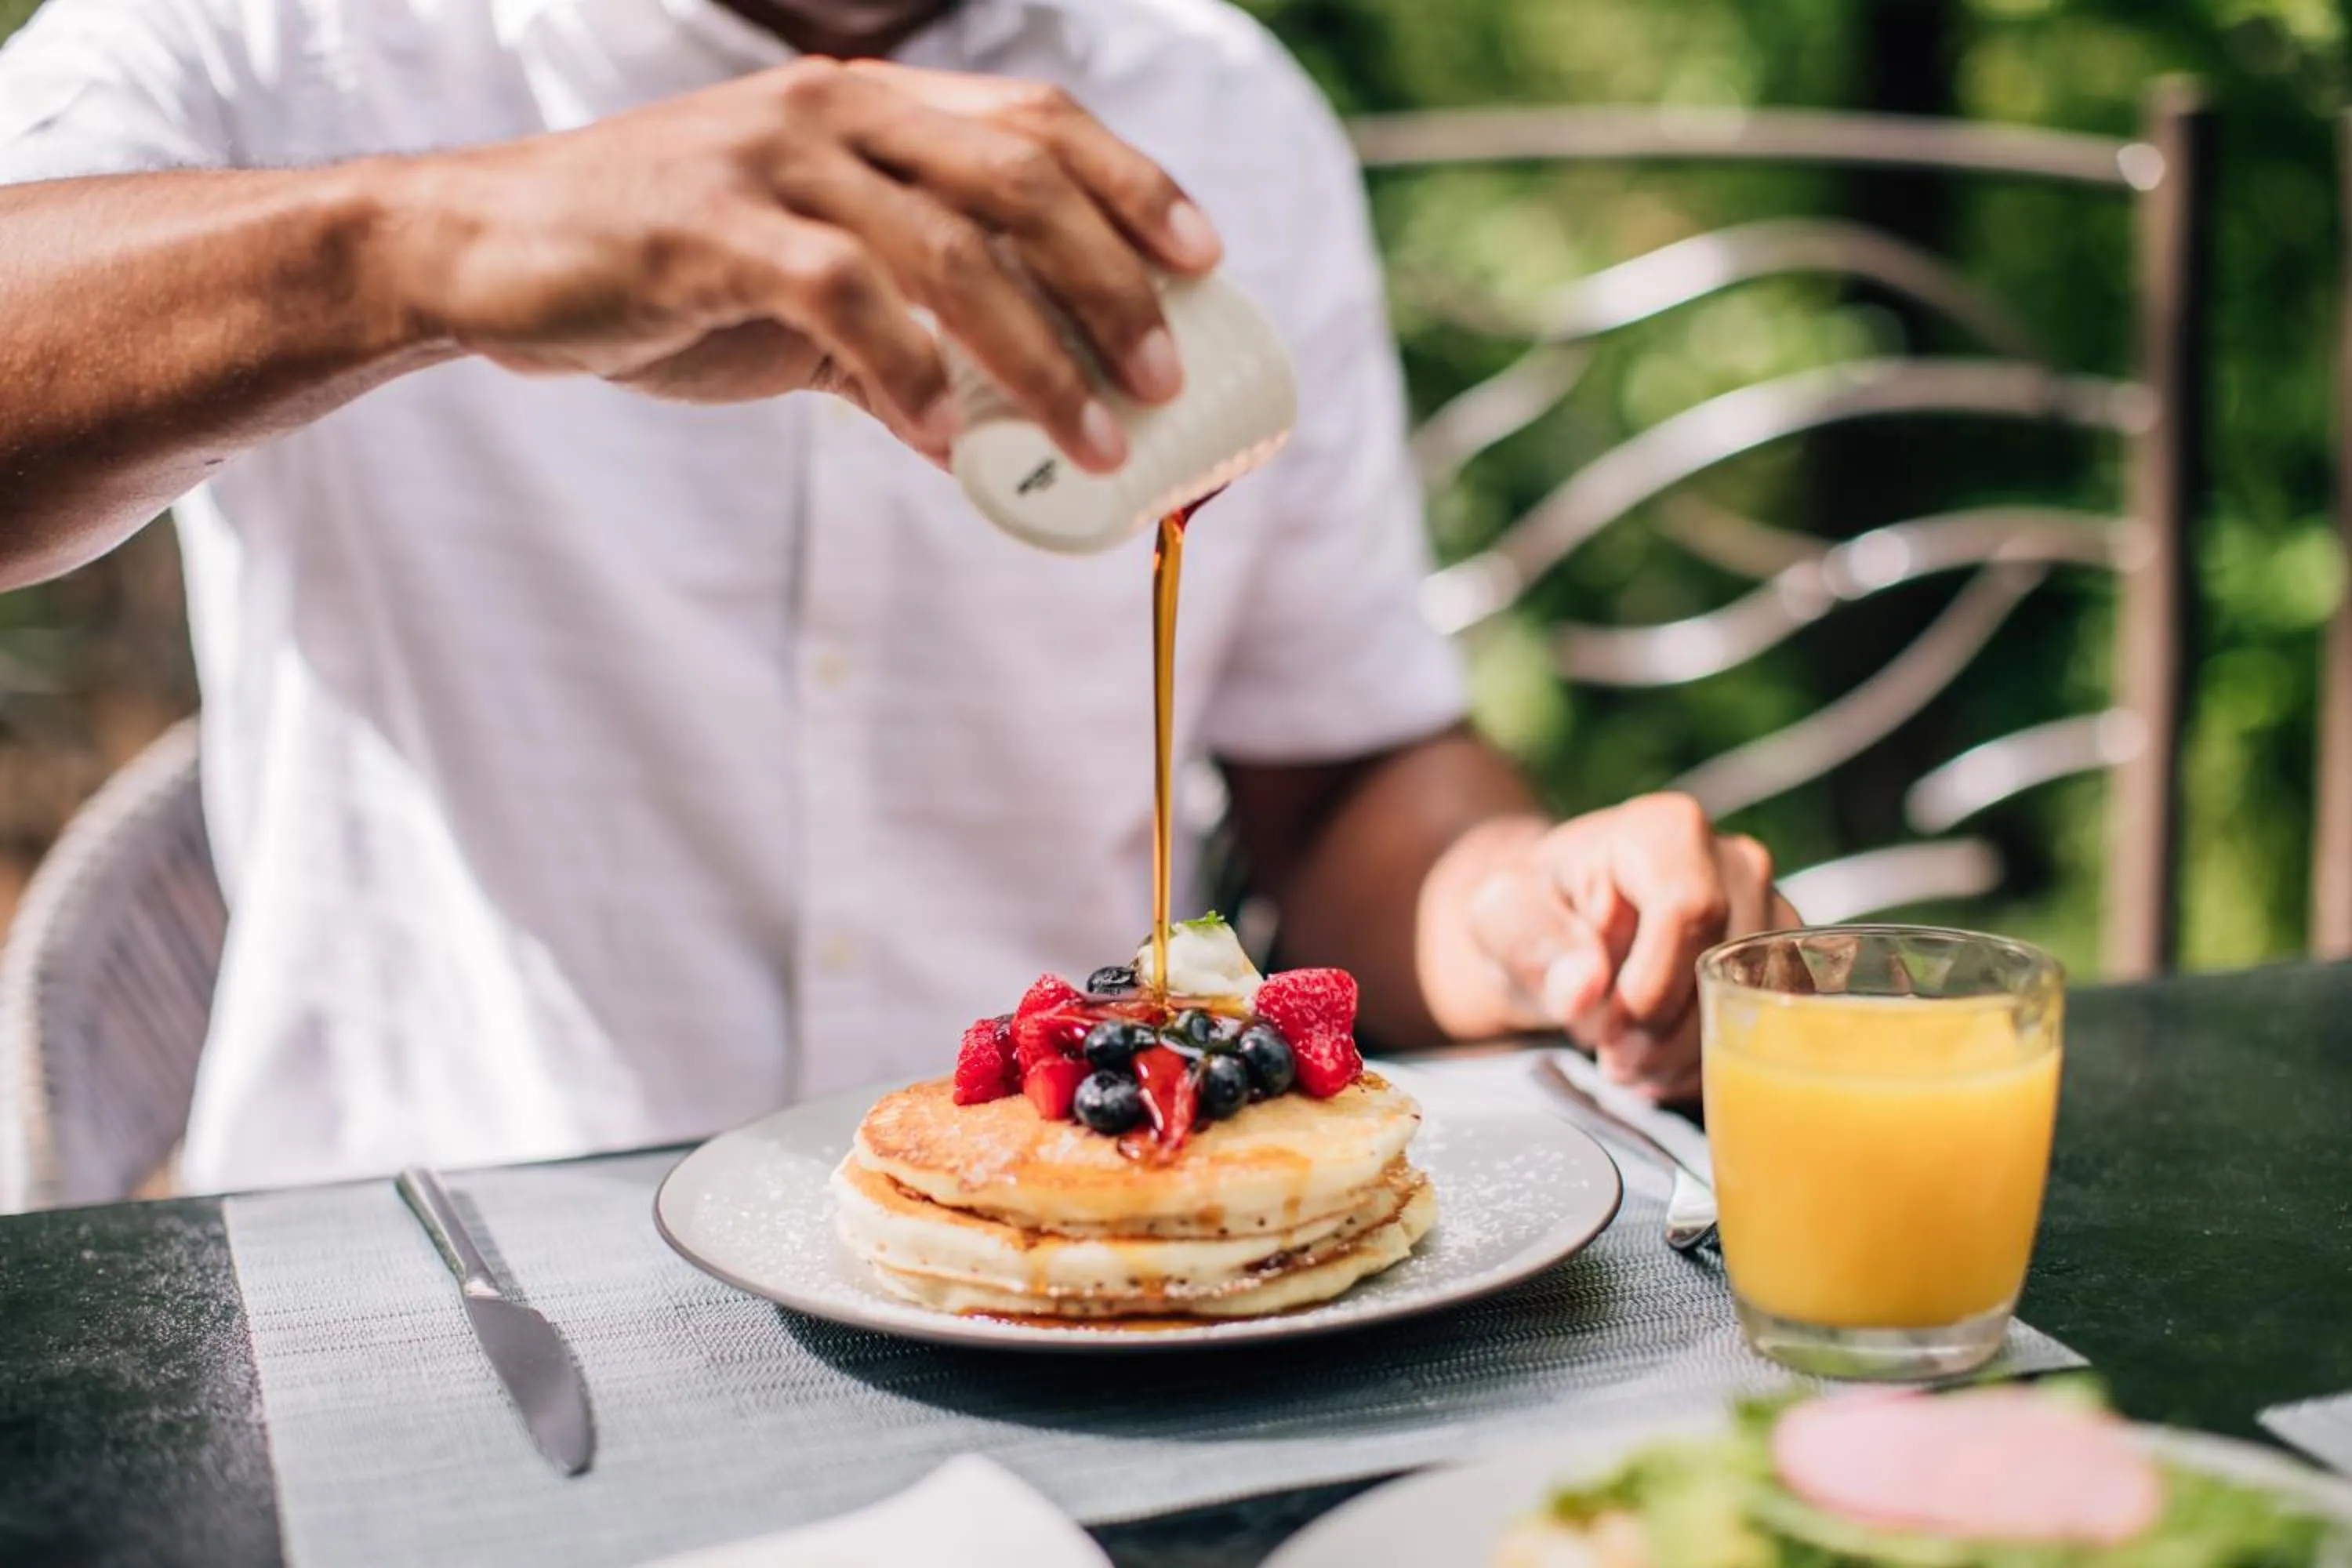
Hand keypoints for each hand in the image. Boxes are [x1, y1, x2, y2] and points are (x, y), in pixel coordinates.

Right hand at [380, 56, 1220, 464]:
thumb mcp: (796, 286)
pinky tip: (950, 442)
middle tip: (1163, 381)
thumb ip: (894, 336)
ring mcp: (770, 162)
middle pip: (1020, 181)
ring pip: (950, 248)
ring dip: (1039, 356)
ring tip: (1093, 441)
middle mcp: (833, 111)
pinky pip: (845, 299)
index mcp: (868, 107)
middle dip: (1112, 285)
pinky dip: (911, 376)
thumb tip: (987, 429)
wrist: (487, 254)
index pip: (1034, 123)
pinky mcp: (708, 229)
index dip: (1134, 185)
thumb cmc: (658, 264)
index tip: (1205, 259)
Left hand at [1452, 794, 1799, 1100]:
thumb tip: (1583, 986)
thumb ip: (1533, 944)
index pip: (1688, 909)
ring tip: (1632, 1065)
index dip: (1652, 986)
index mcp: (1664, 829)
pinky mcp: (1783, 963)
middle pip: (1731, 962)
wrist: (1559, 928)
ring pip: (1762, 1002)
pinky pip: (1774, 1026)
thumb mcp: (1501, 918)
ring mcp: (1768, 911)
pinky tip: (1664, 1066)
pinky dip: (1717, 1061)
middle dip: (1670, 1035)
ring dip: (1693, 1055)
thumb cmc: (1534, 912)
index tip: (1608, 1033)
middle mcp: (1733, 860)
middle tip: (1615, 1063)